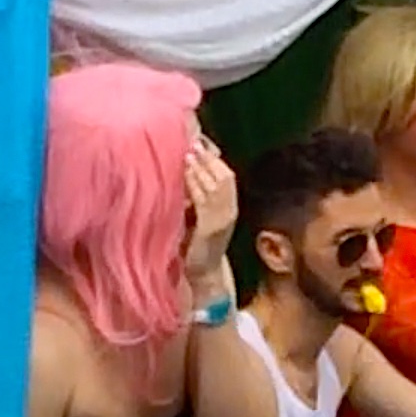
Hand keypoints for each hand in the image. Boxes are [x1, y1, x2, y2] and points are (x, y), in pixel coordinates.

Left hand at [183, 135, 238, 284]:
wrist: (203, 273)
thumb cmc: (196, 244)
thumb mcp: (199, 216)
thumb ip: (197, 197)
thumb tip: (184, 168)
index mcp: (230, 207)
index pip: (226, 176)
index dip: (213, 159)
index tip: (198, 142)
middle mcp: (231, 211)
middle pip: (224, 176)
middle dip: (208, 159)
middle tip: (193, 143)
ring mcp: (224, 220)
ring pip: (216, 186)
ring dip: (202, 168)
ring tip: (189, 153)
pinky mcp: (212, 228)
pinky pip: (205, 201)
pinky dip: (196, 185)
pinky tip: (186, 174)